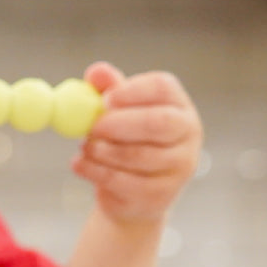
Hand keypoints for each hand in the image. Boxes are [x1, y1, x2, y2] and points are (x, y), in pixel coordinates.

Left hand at [73, 62, 202, 224]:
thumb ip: (109, 90)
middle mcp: (188, 133)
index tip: (105, 98)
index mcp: (178, 105)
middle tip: (91, 127)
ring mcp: (179, 166)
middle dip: (119, 123)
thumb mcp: (119, 113)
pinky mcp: (160, 195)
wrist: (133, 194)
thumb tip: (96, 71)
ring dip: (101, 150)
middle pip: (158, 122)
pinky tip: (79, 164)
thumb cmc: (127, 143)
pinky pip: (123, 181)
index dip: (132, 91)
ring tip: (84, 147)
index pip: (163, 88)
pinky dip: (94, 172)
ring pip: (138, 156)